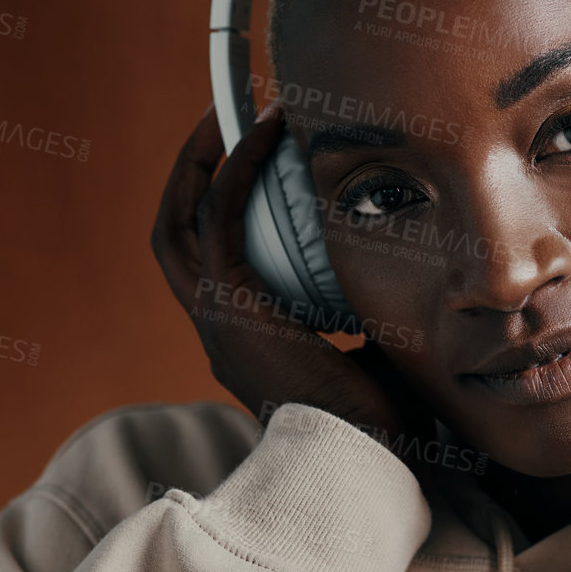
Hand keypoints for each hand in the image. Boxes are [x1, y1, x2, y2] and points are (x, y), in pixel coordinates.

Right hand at [151, 103, 435, 456]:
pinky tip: (262, 133)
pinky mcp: (230, 307)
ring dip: (197, 161)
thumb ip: (361, 313)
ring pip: (177, 221)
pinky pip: (218, 219)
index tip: (247, 159)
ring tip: (226, 110)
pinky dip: (233, 170)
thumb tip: (396, 273)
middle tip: (219, 119)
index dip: (215, 205)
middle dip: (188, 171)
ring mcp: (214, 318)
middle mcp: (214, 327)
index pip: (209, 260)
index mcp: (240, 340)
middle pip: (173, 232)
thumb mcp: (365, 352)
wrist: (371, 462)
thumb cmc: (381, 423)